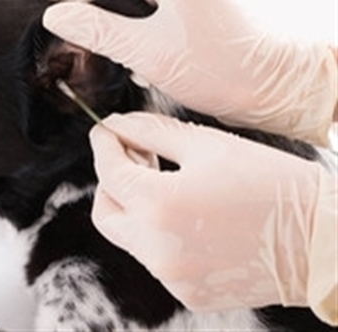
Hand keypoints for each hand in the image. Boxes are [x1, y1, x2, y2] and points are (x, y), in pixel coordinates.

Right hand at [44, 0, 336, 144]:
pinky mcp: (194, 3)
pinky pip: (152, 11)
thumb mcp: (147, 50)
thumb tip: (56, 17)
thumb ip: (97, 31)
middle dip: (105, 21)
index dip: (83, 4)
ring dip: (124, 32)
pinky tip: (150, 61)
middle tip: (105, 57)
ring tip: (132, 63)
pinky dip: (143, 35)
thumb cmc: (220, 68)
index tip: (82, 41)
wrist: (273, 88)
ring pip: (133, 0)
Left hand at [89, 112, 329, 310]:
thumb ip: (151, 132)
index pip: (108, 170)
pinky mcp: (187, 292)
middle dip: (111, 179)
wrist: (323, 241)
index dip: (104, 144)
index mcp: (159, 205)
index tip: (107, 131)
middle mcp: (156, 248)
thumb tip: (118, 126)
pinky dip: (157, 234)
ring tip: (164, 183)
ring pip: (127, 236)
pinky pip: (154, 258)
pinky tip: (185, 215)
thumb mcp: (208, 145)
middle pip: (105, 210)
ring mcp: (171, 276)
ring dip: (134, 207)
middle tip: (136, 156)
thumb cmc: (273, 185)